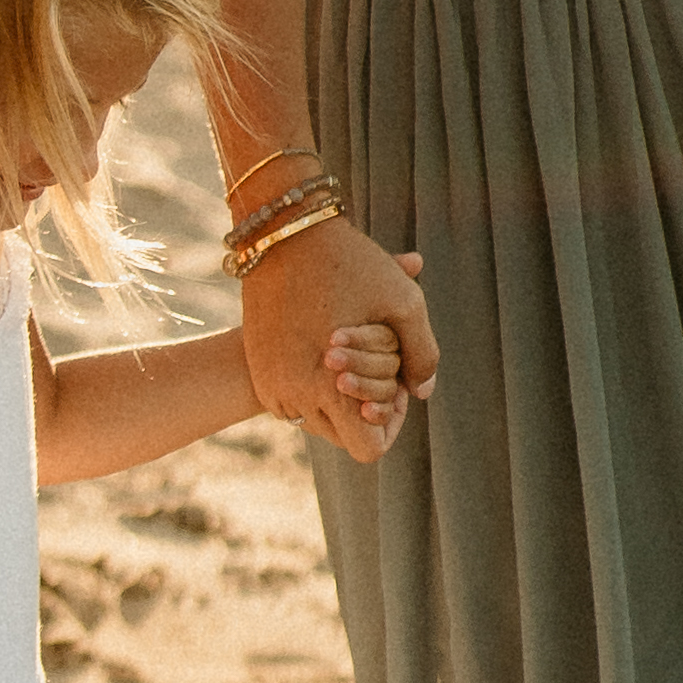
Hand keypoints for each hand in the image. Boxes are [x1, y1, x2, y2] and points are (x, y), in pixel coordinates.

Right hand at [248, 213, 432, 465]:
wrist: (282, 234)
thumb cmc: (348, 265)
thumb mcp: (403, 303)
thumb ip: (422, 355)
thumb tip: (422, 393)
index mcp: (330, 387)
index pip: (368, 449)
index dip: (390, 423)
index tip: (396, 386)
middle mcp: (294, 396)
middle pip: (344, 435)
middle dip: (364, 407)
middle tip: (376, 364)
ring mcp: (272, 385)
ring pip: (317, 418)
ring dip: (337, 396)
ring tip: (349, 351)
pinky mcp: (260, 371)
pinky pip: (292, 400)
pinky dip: (311, 383)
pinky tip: (323, 346)